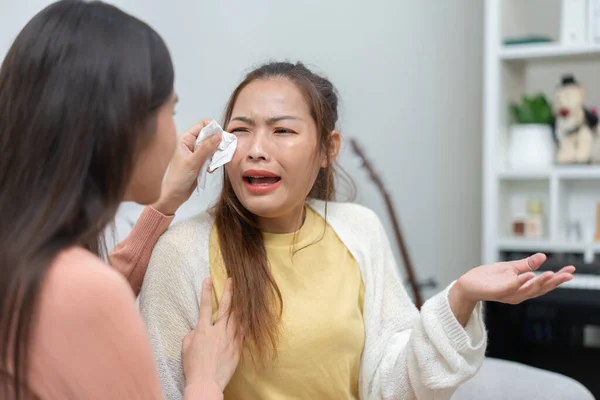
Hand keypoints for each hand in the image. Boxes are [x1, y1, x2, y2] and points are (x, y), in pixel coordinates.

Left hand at [152, 120, 220, 214]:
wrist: (174, 195)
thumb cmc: (177, 179)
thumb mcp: (193, 162)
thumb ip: (206, 148)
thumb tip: (218, 136)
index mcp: (185, 139)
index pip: (202, 125)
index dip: (213, 129)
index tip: (220, 138)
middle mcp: (190, 144)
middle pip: (209, 136)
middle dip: (216, 144)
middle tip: (218, 154)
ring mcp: (195, 153)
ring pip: (212, 148)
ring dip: (215, 156)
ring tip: (211, 165)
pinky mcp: (199, 162)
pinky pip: (211, 158)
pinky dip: (213, 163)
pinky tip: (209, 170)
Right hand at [182, 278, 241, 391]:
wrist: (206, 383)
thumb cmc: (193, 367)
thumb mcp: (186, 347)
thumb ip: (192, 334)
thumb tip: (197, 329)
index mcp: (203, 330)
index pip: (204, 306)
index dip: (206, 291)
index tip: (208, 279)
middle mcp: (218, 331)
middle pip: (225, 307)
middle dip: (228, 292)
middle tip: (232, 280)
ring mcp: (229, 339)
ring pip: (236, 317)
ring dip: (239, 304)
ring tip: (243, 293)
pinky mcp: (237, 348)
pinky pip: (243, 332)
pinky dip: (245, 322)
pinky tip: (248, 315)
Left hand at [455, 253, 574, 304]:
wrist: (468, 284)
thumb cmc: (488, 278)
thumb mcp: (510, 268)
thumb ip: (526, 265)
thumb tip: (542, 257)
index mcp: (522, 288)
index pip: (543, 284)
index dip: (558, 279)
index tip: (571, 271)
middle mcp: (518, 294)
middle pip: (540, 289)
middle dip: (554, 282)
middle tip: (567, 275)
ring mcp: (507, 294)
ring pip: (527, 290)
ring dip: (540, 282)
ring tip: (552, 274)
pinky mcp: (496, 291)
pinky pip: (510, 287)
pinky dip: (520, 282)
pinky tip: (529, 275)